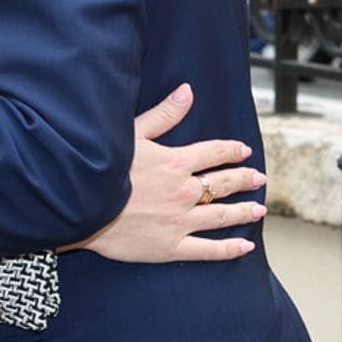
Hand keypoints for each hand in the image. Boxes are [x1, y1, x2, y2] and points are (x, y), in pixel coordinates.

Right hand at [74, 83, 265, 262]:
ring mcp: (180, 221)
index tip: (244, 150)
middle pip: (224, 183)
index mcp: (176, 162)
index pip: (214, 153)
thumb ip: (164, 114)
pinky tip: (244, 246)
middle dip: (245, 179)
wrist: (82, 209)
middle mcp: (184, 192)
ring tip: (259, 209)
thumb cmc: (104, 169)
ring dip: (244, 211)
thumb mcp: (132, 134)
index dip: (232, 150)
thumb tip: (188, 90)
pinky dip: (229, 249)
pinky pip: (208, 250)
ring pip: (222, 216)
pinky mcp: (171, 247)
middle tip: (260, 179)